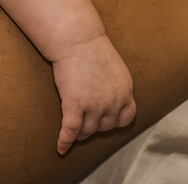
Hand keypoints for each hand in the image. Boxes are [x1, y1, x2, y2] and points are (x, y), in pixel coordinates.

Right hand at [51, 34, 135, 154]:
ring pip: (88, 131)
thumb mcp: (115, 69)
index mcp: (125, 90)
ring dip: (80, 134)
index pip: (126, 118)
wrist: (78, 40)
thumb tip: (112, 98)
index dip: (115, 122)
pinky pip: (71, 131)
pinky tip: (61, 148)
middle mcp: (113, 101)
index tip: (106, 120)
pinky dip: (65, 141)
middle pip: (105, 126)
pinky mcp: (75, 105)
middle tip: (86, 123)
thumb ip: (116, 86)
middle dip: (96, 126)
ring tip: (74, 133)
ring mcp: (94, 105)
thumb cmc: (93, 49)